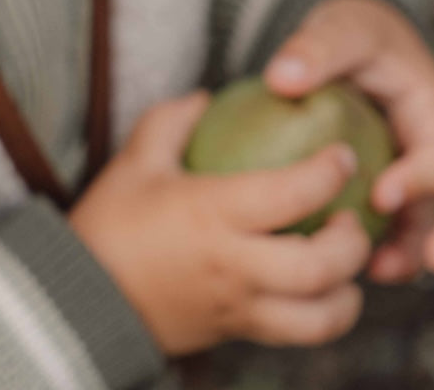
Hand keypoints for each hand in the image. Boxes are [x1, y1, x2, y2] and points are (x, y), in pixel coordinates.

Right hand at [69, 92, 371, 354]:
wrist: (81, 295)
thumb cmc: (110, 222)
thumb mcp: (135, 162)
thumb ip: (172, 122)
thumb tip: (206, 98)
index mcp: (212, 213)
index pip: (291, 194)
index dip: (328, 173)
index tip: (342, 157)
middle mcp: (234, 264)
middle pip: (321, 266)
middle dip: (352, 242)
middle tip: (350, 215)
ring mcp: (239, 306)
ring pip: (321, 316)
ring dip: (348, 291)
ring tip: (346, 264)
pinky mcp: (236, 331)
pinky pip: (297, 334)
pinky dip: (323, 315)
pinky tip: (318, 290)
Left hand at [264, 0, 433, 282]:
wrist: (349, 34)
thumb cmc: (348, 29)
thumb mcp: (336, 28)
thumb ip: (312, 49)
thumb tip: (282, 80)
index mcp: (432, 106)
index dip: (423, 178)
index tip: (382, 197)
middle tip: (426, 262)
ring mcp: (417, 163)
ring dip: (416, 250)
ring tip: (378, 273)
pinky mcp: (394, 178)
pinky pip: (400, 219)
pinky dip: (385, 242)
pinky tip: (347, 262)